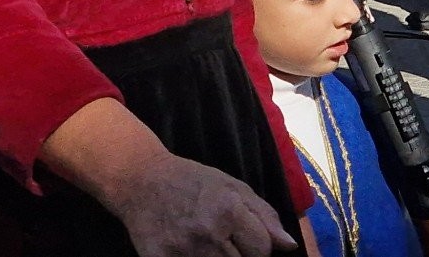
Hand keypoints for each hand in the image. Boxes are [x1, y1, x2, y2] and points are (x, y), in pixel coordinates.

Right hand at [113, 151, 295, 255]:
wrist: (140, 180)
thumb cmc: (191, 181)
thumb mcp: (232, 186)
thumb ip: (264, 215)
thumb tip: (289, 246)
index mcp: (228, 210)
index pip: (262, 250)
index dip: (257, 247)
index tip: (243, 238)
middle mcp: (208, 233)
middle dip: (239, 256)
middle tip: (224, 243)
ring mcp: (183, 252)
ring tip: (208, 246)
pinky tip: (191, 251)